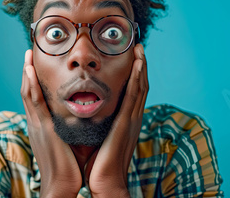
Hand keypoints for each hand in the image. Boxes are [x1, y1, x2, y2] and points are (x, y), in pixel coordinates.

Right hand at [21, 50, 81, 196]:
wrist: (60, 185)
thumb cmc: (66, 167)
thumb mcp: (64, 143)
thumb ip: (66, 129)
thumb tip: (75, 119)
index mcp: (41, 126)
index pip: (34, 98)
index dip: (32, 81)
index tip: (34, 65)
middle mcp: (35, 123)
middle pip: (28, 91)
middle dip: (27, 72)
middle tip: (28, 53)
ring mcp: (37, 125)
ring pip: (28, 93)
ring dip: (27, 72)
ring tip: (27, 55)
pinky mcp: (42, 128)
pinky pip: (34, 102)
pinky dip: (31, 85)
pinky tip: (30, 71)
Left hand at [87, 44, 148, 196]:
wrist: (106, 183)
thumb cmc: (100, 165)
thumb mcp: (100, 140)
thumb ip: (99, 126)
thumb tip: (88, 116)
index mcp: (126, 123)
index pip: (133, 94)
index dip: (135, 75)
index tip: (133, 59)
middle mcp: (132, 119)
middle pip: (141, 86)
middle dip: (141, 67)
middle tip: (139, 47)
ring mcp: (132, 120)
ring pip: (140, 87)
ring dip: (141, 67)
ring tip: (140, 49)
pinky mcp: (127, 123)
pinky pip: (134, 96)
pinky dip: (138, 79)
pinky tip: (138, 65)